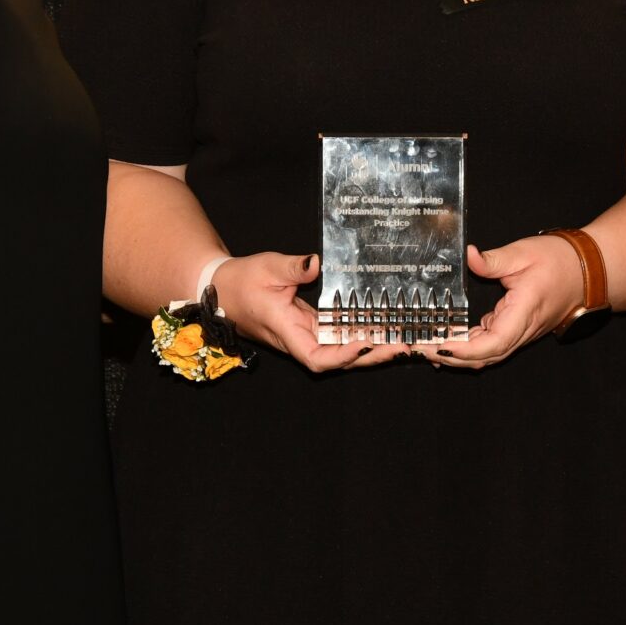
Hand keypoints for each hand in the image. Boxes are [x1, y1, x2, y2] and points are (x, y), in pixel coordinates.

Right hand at [211, 250, 407, 371]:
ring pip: (340, 352)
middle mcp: (299, 339)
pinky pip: (337, 338)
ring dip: (370, 350)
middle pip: (337, 361)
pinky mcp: (311, 327)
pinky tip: (382, 329)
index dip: (342, 356)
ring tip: (400, 342)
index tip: (364, 342)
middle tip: (401, 347)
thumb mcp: (267, 267)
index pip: (316, 357)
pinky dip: (360, 336)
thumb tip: (315, 263)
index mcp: (286, 330)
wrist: (223, 290)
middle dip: (370, 357)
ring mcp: (306, 335)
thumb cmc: (242, 281)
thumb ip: (292, 268)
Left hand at [416, 238, 584, 369]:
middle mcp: (522, 330)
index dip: (464, 349)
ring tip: (427, 347)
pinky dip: (468, 348)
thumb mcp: (524, 253)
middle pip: (484, 357)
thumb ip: (494, 260)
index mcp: (524, 313)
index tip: (439, 345)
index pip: (492, 344)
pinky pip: (490, 347)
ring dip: (457, 356)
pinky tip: (447, 341)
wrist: (587, 271)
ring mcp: (520, 333)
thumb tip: (469, 256)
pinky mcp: (516, 330)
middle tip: (419, 348)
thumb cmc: (559, 261)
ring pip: (486, 356)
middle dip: (450, 357)